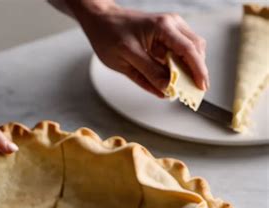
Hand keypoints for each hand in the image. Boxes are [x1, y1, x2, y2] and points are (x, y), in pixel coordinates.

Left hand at [70, 1, 207, 96]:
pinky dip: (179, 66)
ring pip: (190, 50)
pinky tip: (173, 80)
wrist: (101, 20)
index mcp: (162, 27)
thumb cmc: (109, 35)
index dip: (198, 70)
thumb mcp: (126, 58)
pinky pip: (179, 52)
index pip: (188, 50)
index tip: (201, 87)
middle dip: (197, 71)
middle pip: (195, 49)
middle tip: (194, 92)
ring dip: (189, 69)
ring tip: (184, 88)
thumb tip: (166, 88)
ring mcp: (171, 29)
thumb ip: (147, 73)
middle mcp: (171, 25)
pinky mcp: (166, 36)